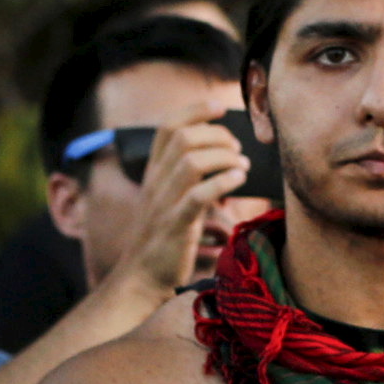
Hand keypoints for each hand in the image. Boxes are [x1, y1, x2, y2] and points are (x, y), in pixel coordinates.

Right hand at [128, 116, 254, 293]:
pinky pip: (198, 196)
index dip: (195, 110)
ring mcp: (164, 203)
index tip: (220, 107)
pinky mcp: (176, 226)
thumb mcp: (168, 199)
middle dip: (217, 135)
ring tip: (242, 167)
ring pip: (191, 162)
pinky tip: (238, 180)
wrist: (141, 277)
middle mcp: (156, 182)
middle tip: (238, 149)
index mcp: (153, 172)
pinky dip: (223, 182)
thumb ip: (185, 176)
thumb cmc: (162, 237)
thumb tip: (221, 154)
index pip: (168, 126)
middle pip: (183, 138)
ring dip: (224, 157)